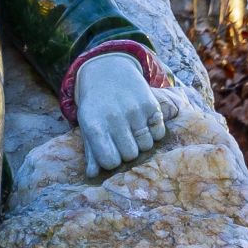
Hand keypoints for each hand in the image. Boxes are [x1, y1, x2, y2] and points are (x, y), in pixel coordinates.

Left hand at [74, 49, 177, 177]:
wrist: (107, 71)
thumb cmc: (96, 107)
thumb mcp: (88, 126)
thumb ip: (92, 152)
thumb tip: (93, 175)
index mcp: (94, 125)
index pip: (109, 161)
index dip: (111, 161)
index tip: (110, 153)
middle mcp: (114, 118)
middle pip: (130, 155)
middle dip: (127, 152)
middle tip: (122, 140)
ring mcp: (134, 110)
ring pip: (146, 146)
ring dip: (141, 143)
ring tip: (133, 130)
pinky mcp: (151, 104)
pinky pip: (159, 134)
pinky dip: (154, 132)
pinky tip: (144, 123)